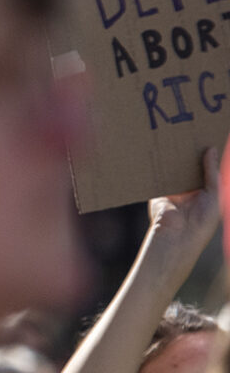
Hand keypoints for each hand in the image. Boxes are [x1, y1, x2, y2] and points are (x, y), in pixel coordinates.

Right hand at [148, 143, 221, 260]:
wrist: (177, 239)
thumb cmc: (202, 222)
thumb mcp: (214, 194)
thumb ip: (211, 172)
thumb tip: (211, 149)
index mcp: (206, 191)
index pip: (207, 169)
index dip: (208, 155)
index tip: (209, 137)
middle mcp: (190, 190)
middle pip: (190, 167)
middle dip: (191, 153)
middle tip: (192, 133)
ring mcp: (174, 191)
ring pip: (175, 170)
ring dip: (176, 158)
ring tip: (177, 138)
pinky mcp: (158, 193)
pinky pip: (159, 177)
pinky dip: (160, 167)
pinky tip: (162, 152)